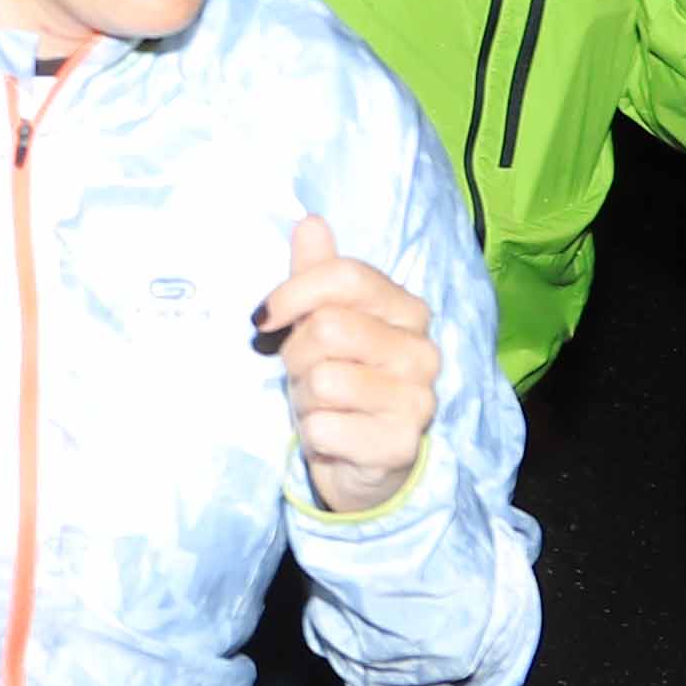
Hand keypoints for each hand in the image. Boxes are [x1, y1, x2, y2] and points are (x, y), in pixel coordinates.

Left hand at [261, 211, 437, 513]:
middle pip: (327, 328)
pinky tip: (332, 438)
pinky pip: (324, 428)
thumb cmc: (341, 380)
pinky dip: (314, 435)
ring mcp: (417, 400)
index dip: (293, 292)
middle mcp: (422, 351)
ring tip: (322, 406)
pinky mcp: (400, 446)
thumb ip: (317, 275)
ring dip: (305, 398)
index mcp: (407, 310)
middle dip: (296, 354)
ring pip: (323, 380)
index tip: (263, 317)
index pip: (347, 277)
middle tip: (306, 373)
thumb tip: (310, 222)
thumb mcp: (324, 324)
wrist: (363, 462)